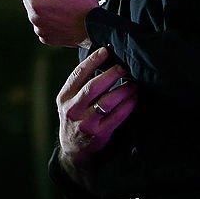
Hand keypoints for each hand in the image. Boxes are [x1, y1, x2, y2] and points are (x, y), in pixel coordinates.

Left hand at [16, 0, 99, 47]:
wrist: (96, 29)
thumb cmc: (83, 6)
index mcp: (36, 4)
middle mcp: (34, 19)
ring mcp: (40, 30)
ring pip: (36, 10)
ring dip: (46, 4)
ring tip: (64, 4)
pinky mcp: (46, 38)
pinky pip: (43, 22)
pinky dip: (50, 17)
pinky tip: (65, 15)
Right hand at [56, 48, 137, 175]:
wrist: (73, 148)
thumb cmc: (74, 116)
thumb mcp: (69, 100)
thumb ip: (81, 83)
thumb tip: (103, 57)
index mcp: (65, 97)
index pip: (78, 74)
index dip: (92, 60)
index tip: (105, 50)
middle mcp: (73, 109)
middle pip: (93, 87)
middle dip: (111, 74)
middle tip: (123, 67)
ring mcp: (86, 122)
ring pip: (107, 102)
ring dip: (123, 89)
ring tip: (133, 83)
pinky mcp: (100, 134)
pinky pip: (118, 116)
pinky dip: (128, 105)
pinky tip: (134, 97)